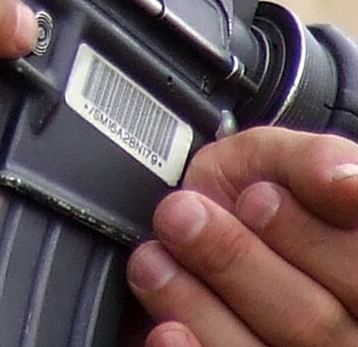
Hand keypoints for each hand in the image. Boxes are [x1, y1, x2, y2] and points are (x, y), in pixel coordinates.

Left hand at [126, 127, 357, 344]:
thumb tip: (347, 184)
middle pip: (313, 322)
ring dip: (197, 304)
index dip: (306, 238)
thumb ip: (316, 164)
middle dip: (236, 261)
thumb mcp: (281, 161)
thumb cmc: (252, 193)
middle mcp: (348, 333)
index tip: (255, 198)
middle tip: (181, 215)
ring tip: (152, 260)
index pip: (357, 273)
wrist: (196, 225)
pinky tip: (166, 330)